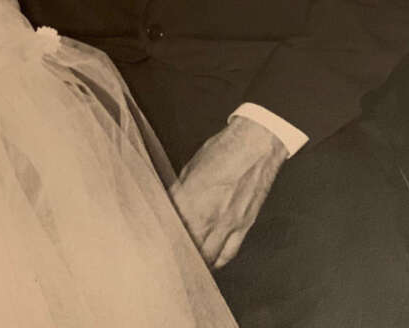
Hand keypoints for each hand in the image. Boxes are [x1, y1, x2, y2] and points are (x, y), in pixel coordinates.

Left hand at [170, 117, 286, 268]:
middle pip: (187, 248)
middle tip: (166, 255)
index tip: (153, 239)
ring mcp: (228, 225)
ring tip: (185, 263)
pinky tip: (210, 262)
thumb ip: (179, 191)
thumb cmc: (223, 150)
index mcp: (190, 199)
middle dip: (176, 253)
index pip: (169, 228)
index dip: (159, 235)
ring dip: (196, 261)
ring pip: (207, 256)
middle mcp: (208, 217)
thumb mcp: (191, 167)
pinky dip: (217, 260)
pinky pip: (228, 253)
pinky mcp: (244, 227)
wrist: (255, 146)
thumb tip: (169, 204)